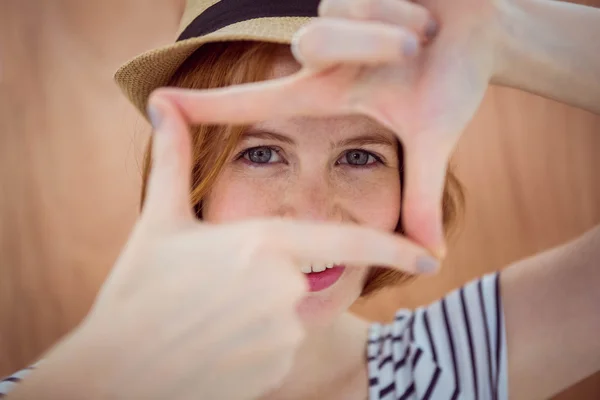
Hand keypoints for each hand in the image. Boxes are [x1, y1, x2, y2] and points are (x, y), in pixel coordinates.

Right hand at [18, 97, 436, 399]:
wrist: (115, 370)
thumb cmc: (137, 290)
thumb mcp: (160, 222)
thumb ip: (173, 160)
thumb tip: (164, 105)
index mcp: (265, 246)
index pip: (348, 245)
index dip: (393, 249)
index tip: (427, 256)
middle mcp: (284, 291)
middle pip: (306, 283)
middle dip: (276, 285)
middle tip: (221, 291)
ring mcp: (282, 337)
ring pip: (290, 319)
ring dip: (260, 315)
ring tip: (208, 317)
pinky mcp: (273, 372)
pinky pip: (278, 351)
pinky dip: (254, 345)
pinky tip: (212, 345)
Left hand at [156, 0, 505, 255]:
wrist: (483, 29)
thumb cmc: (452, 77)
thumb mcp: (433, 137)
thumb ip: (422, 194)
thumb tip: (430, 256)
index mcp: (329, 90)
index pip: (256, 101)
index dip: (208, 107)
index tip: (160, 104)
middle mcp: (321, 52)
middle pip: (313, 42)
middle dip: (375, 43)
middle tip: (417, 50)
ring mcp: (334, 13)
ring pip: (343, 11)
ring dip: (399, 25)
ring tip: (423, 31)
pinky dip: (408, 2)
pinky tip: (423, 5)